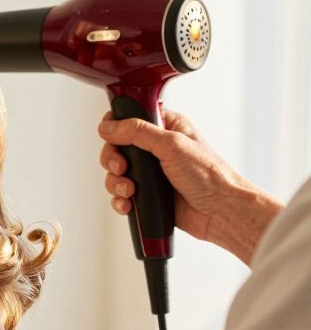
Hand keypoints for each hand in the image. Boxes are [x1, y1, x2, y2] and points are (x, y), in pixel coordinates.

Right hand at [98, 109, 281, 264]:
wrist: (221, 212)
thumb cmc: (209, 177)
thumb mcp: (172, 145)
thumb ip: (137, 132)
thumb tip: (107, 127)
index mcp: (166, 127)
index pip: (130, 117)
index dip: (116, 126)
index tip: (111, 137)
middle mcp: (156, 148)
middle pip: (116, 147)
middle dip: (112, 160)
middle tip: (121, 168)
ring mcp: (151, 172)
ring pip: (115, 173)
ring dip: (116, 183)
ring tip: (130, 191)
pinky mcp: (147, 194)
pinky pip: (120, 195)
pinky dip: (120, 200)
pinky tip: (129, 204)